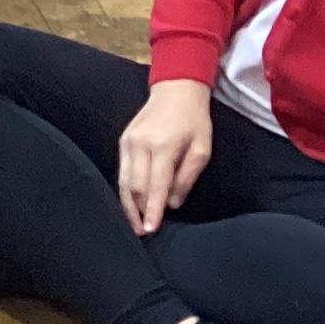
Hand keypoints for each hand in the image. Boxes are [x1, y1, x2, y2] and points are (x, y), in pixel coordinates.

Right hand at [117, 77, 212, 236]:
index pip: (154, 186)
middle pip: (134, 187)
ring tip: (133, 224)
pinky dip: (125, 189)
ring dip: (127, 204)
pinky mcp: (123, 140)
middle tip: (143, 233)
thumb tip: (173, 203)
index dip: (152, 210)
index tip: (152, 229)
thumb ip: (187, 177)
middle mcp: (140, 144)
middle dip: (137, 212)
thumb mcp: (202, 149)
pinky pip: (122, 170)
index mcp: (162, 146)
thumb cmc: (194, 121)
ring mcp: (128, 142)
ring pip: (124, 181)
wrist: (175, 90)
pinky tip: (130, 203)